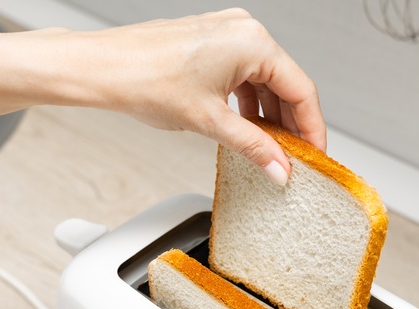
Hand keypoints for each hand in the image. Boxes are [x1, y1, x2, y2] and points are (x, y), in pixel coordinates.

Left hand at [57, 8, 326, 183]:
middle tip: (292, 158)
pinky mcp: (210, 42)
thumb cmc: (145, 79)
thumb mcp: (209, 122)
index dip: (312, 128)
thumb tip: (279, 167)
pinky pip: (242, 73)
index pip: (301, 89)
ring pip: (263, 80)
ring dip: (268, 115)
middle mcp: (244, 30)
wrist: (104, 68)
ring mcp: (226, 33)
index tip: (314, 155)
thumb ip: (253, 147)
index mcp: (253, 42)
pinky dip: (247, 101)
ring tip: (267, 148)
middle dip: (289, 124)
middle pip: (285, 83)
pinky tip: (244, 125)